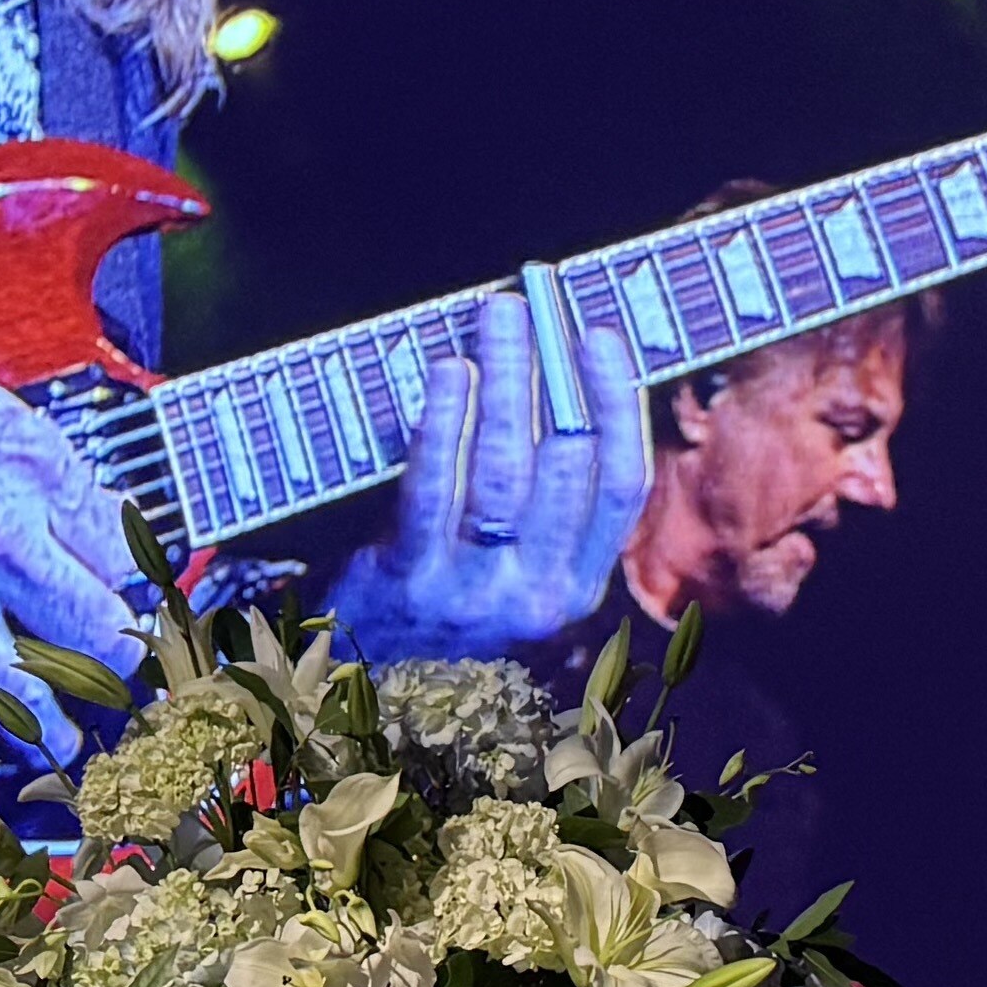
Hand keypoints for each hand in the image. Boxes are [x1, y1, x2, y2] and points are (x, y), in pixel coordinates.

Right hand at [0, 361, 145, 761]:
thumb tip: (119, 526)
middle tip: (125, 691)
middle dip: (119, 680)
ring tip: (68, 745)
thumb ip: (70, 484)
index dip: (140, 603)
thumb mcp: (5, 423)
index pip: (119, 574)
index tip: (144, 621)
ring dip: (53, 735)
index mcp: (24, 510)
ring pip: (17, 706)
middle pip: (87, 652)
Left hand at [331, 290, 648, 661]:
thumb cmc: (444, 598)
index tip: (602, 337)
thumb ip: (543, 501)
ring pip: (505, 472)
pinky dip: (446, 424)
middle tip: (536, 306)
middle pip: (565, 466)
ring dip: (506, 382)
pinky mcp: (411, 582)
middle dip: (555, 373)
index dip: (618, 404)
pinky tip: (451, 373)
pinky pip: (434, 490)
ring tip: (497, 318)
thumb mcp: (514, 570)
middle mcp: (538, 595)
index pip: (623, 486)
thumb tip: (554, 374)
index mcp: (577, 586)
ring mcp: (474, 592)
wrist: (363, 680)